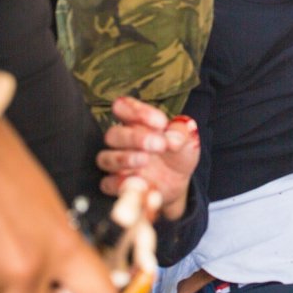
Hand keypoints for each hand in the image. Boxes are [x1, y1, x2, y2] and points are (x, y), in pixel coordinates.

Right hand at [98, 97, 199, 220]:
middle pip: (113, 134)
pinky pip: (108, 184)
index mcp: (137, 122)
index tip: (161, 122)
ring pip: (105, 158)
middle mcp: (123, 142)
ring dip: (124, 158)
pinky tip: (140, 181)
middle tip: (160, 144)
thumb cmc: (178, 153)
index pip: (123, 107)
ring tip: (145, 160)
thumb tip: (173, 138)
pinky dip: (120, 183)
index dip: (137, 111)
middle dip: (135, 138)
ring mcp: (118, 164)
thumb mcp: (187, 139)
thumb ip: (181, 133)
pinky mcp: (118, 185)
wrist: (180, 181)